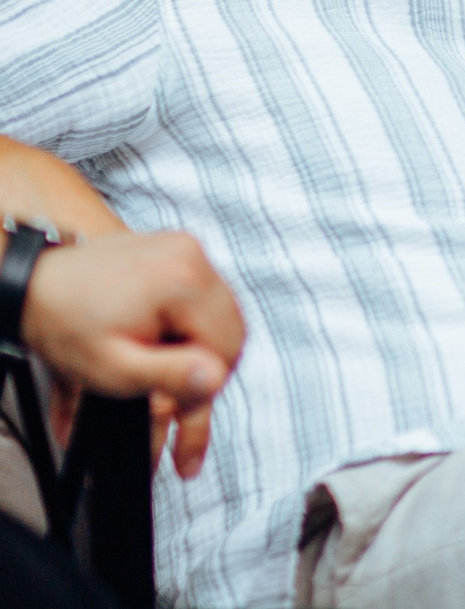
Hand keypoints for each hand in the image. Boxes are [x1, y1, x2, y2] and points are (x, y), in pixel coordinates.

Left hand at [21, 231, 244, 478]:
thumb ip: (168, 375)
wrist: (35, 284)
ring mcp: (187, 250)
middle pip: (230, 330)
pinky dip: (192, 327)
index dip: (204, 386)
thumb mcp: (113, 367)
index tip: (180, 414)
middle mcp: (192, 257)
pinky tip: (168, 345)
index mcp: (183, 282)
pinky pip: (204, 297)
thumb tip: (216, 380)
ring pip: (221, 316)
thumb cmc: (65, 325)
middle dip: (206, 370)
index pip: (226, 347)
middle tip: (179, 406)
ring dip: (201, 349)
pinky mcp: (179, 252)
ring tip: (170, 376)